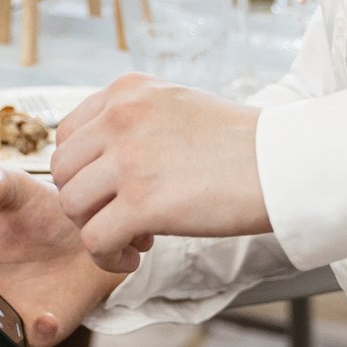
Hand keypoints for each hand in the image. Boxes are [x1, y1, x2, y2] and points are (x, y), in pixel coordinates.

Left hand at [49, 74, 268, 270]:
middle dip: (85, 201)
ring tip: (131, 239)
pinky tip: (133, 256)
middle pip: (62, 170)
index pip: (68, 133)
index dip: (84, 170)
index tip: (113, 188)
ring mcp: (129, 158)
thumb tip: (104, 158)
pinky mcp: (143, 202)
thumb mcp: (177, 106)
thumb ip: (136, 121)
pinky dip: (106, 257)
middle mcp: (121, 117)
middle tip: (122, 216)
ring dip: (94, 229)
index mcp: (128, 90)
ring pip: (71, 205)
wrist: (284, 163)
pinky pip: (94, 239)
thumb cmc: (242, 143)